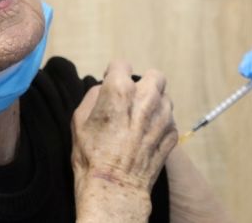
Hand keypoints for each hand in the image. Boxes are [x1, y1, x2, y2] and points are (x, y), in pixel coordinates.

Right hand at [72, 60, 176, 222]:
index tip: (112, 82)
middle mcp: (146, 98)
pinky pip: (168, 120)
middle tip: (132, 98)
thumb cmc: (92, 155)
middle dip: (143, 83)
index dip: (114, 73)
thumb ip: (94, 96)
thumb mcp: (79, 120)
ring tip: (140, 121)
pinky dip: (159, 124)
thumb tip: (104, 90)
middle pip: (154, 75)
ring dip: (154, 104)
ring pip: (164, 98)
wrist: (114, 187)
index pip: (121, 64)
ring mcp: (163, 115)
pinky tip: (146, 137)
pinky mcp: (172, 133)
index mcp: (120, 90)